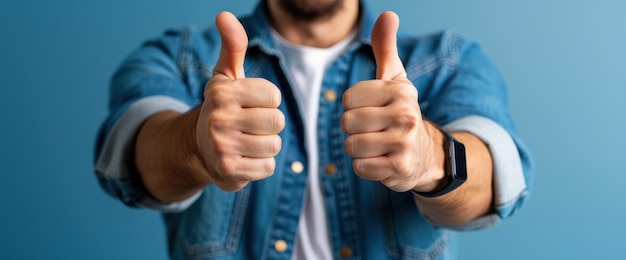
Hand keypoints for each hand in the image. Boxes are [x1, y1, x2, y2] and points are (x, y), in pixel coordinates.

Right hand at [195, 12, 284, 191]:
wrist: (197, 148)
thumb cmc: (223, 107)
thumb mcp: (226, 76)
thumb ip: (232, 46)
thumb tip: (224, 14)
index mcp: (222, 92)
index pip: (273, 95)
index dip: (267, 101)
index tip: (250, 104)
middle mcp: (218, 119)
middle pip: (276, 121)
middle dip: (269, 125)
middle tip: (250, 126)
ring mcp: (222, 147)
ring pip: (274, 145)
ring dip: (266, 146)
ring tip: (247, 142)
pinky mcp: (229, 172)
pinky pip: (268, 167)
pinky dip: (261, 165)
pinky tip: (245, 159)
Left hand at [342, 12, 444, 191]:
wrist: (425, 155)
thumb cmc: (400, 113)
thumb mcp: (395, 80)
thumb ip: (386, 47)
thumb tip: (388, 14)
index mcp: (400, 91)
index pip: (349, 99)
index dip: (354, 107)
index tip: (372, 110)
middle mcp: (406, 115)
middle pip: (348, 123)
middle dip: (354, 130)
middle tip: (374, 131)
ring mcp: (404, 143)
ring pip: (351, 146)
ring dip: (359, 149)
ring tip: (377, 146)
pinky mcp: (400, 169)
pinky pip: (360, 167)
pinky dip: (366, 167)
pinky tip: (382, 161)